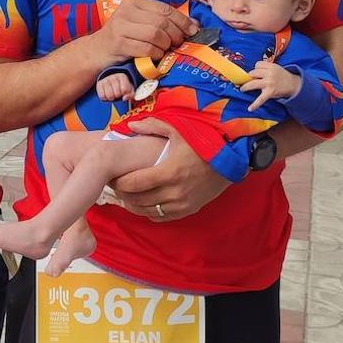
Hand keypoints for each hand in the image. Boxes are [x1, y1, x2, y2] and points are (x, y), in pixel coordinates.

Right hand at [89, 0, 197, 67]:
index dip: (182, 20)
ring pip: (155, 34)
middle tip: (179, 43)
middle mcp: (126, 11)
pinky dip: (156, 53)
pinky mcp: (118, 43)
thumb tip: (193, 23)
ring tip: (166, 49)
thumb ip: (162, 21)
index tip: (193, 30)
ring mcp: (121, 27)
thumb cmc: (123, 37)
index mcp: (134, 2)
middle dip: (176, 35)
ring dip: (166, 45)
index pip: (165, 9)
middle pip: (162, 22)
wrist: (96, 51)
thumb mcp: (140, 23)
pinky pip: (146, 48)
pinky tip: (156, 55)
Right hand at [97, 73, 134, 101]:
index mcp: (122, 77)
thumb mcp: (129, 90)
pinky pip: (102, 96)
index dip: (124, 93)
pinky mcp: (99, 84)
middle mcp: (113, 77)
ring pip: (109, 95)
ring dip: (111, 98)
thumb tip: (124, 98)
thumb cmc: (122, 87)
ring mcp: (105, 80)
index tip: (123, 92)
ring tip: (112, 95)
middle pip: (117, 93)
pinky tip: (107, 95)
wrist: (112, 82)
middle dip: (118, 96)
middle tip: (117, 94)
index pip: (124, 89)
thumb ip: (130, 95)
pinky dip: (105, 98)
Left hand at [109, 117, 228, 220]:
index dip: (118, 183)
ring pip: (147, 211)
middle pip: (137, 200)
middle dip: (122, 195)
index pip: (134, 184)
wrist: (231, 161)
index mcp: (169, 172)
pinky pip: (161, 217)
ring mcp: (182, 204)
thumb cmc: (203, 144)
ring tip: (126, 196)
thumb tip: (130, 125)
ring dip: (133, 205)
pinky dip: (149, 212)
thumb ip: (152, 126)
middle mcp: (175, 192)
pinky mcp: (189, 210)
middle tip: (115, 187)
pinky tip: (144, 203)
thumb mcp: (179, 130)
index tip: (111, 177)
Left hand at [241, 62, 300, 111]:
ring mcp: (269, 83)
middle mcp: (270, 74)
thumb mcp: (275, 68)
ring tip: (242, 89)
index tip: (257, 73)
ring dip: (245, 87)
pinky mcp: (270, 92)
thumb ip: (265, 68)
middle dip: (251, 77)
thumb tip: (250, 73)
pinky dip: (255, 104)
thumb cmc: (282, 76)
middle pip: (253, 73)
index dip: (256, 68)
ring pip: (252, 83)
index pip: (257, 64)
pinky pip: (260, 99)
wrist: (293, 84)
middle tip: (251, 81)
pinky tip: (250, 109)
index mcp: (271, 66)